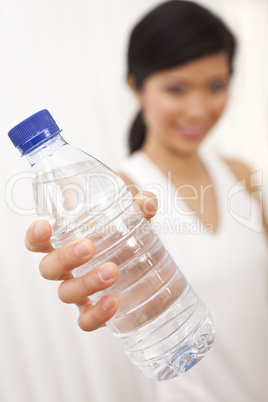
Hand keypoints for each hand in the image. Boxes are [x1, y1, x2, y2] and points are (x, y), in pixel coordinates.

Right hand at [25, 192, 157, 330]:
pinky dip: (96, 315)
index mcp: (67, 242)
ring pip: (66, 293)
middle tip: (88, 247)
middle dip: (65, 258)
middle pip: (49, 268)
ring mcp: (80, 291)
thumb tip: (149, 203)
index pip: (39, 241)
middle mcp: (67, 269)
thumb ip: (139, 205)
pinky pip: (86, 320)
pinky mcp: (96, 309)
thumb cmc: (125, 231)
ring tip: (112, 271)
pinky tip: (114, 302)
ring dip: (86, 283)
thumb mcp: (131, 214)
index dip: (35, 236)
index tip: (44, 227)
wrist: (141, 258)